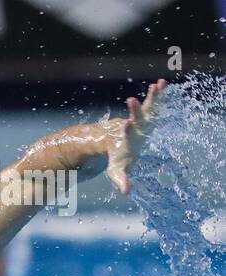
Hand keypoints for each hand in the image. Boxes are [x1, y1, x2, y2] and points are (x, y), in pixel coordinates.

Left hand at [102, 79, 165, 194]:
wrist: (113, 142)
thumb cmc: (118, 157)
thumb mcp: (117, 170)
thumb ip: (121, 179)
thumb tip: (126, 192)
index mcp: (127, 140)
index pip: (126, 135)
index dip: (127, 130)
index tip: (127, 124)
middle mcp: (133, 128)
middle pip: (134, 118)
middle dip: (134, 111)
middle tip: (131, 100)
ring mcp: (139, 120)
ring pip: (145, 108)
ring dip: (151, 97)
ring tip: (156, 85)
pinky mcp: (145, 115)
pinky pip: (153, 103)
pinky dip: (157, 94)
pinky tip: (161, 82)